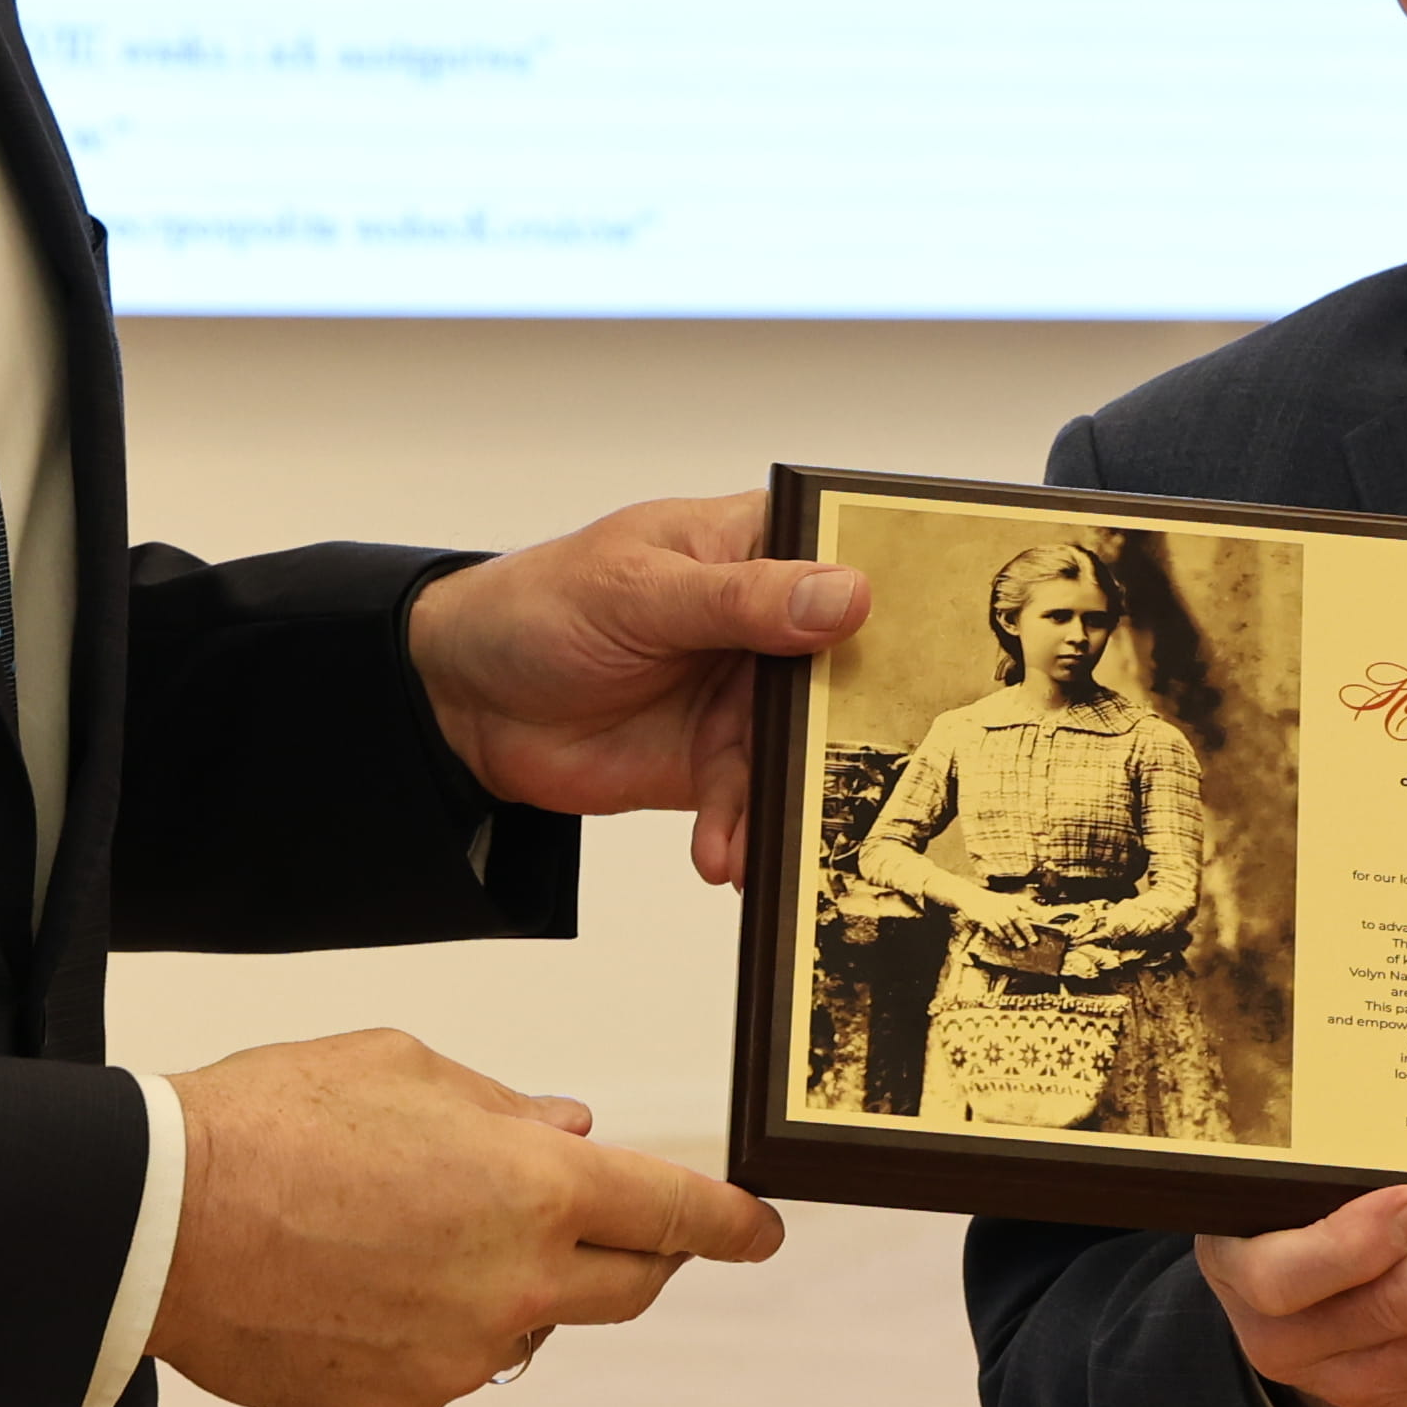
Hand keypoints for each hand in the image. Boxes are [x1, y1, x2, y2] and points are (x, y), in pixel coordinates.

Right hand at [153, 1031, 784, 1406]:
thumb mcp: (404, 1069)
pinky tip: (360, 1289)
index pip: (673, 1214)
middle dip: (635, 1257)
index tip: (761, 1230)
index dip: (729, 1222)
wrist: (155, 1219)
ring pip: (527, 1330)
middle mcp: (515, 1287)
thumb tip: (567, 1131)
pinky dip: (431, 1335)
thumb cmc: (272, 1121)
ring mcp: (458, 1361)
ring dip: (512, 1290)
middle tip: (610, 1229)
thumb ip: (501, 1109)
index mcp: (533, 1189)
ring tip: (413, 1237)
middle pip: (628, 1290)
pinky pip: (447, 1374)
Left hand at [405, 496, 870, 884]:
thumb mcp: (639, 591)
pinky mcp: (715, 764)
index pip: (849, 556)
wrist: (465, 700)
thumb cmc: (541, 607)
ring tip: (776, 841)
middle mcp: (767, 622)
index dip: (897, 595)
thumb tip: (844, 595)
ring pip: (804, 748)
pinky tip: (725, 858)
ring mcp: (744, 697)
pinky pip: (752, 802)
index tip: (941, 644)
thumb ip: (740, 600)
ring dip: (795, 797)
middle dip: (861, 723)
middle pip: (847, 668)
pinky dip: (743, 834)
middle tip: (873, 770)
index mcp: (756, 548)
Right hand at [962, 884, 1057, 942]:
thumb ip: (1018, 909)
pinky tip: (1007, 942)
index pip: (1026, 904)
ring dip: (1014, 936)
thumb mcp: (1005, 900)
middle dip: (1026, 929)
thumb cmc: (991, 901)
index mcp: (1011, 899)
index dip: (1036, 912)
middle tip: (1033, 940)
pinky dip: (1001, 936)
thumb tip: (1033, 921)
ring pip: (1006, 925)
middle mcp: (1004, 905)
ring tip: (1021, 944)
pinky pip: (994, 928)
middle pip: (1017, 917)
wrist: (970, 896)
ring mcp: (994, 911)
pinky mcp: (985, 918)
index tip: (1045, 921)